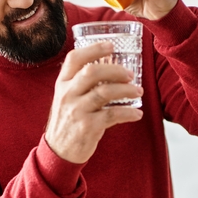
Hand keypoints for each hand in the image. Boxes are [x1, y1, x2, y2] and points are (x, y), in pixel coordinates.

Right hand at [45, 42, 143, 163]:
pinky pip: (112, 114)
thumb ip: (80, 83)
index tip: (111, 46)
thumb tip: (109, 69)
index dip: (93, 49)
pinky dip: (128, 113)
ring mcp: (77, 111)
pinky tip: (136, 114)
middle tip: (131, 75)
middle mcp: (67, 95)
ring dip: (126, 90)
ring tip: (138, 92)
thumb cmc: (67, 121)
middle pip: (92, 72)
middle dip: (116, 70)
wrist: (58, 151)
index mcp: (62, 84)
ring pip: (104, 92)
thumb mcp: (66, 98)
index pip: (74, 59)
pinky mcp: (87, 127)